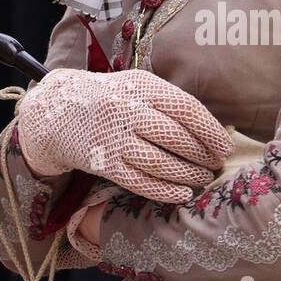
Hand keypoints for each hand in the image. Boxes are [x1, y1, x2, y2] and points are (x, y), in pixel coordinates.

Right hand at [16, 66, 232, 202]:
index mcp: (141, 86)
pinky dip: (164, 190)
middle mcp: (127, 110)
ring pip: (160, 162)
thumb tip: (209, 128)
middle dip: (202, 155)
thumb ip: (166, 102)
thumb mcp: (135, 86)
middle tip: (216, 166)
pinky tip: (182, 194)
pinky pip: (139, 181)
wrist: (55, 112)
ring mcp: (113, 138)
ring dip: (187, 174)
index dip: (210, 131)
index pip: (186, 108)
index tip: (225, 146)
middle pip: (175, 137)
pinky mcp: (102, 162)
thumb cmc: (108, 99)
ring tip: (203, 179)